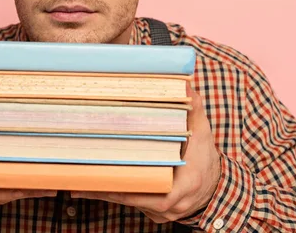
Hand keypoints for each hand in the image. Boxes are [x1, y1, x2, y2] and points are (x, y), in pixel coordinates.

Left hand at [70, 84, 220, 222]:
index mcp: (183, 188)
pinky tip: (94, 185)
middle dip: (105, 189)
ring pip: (129, 203)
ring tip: (78, 184)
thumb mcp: (202, 132)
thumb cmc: (206, 157)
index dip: (124, 187)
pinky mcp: (154, 212)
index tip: (102, 177)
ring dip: (106, 193)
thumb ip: (193, 109)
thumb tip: (184, 83)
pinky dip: (115, 194)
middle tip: (80, 180)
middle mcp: (171, 205)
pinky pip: (132, 204)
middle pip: (132, 199)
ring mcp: (162, 212)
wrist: (216, 185)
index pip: (150, 192)